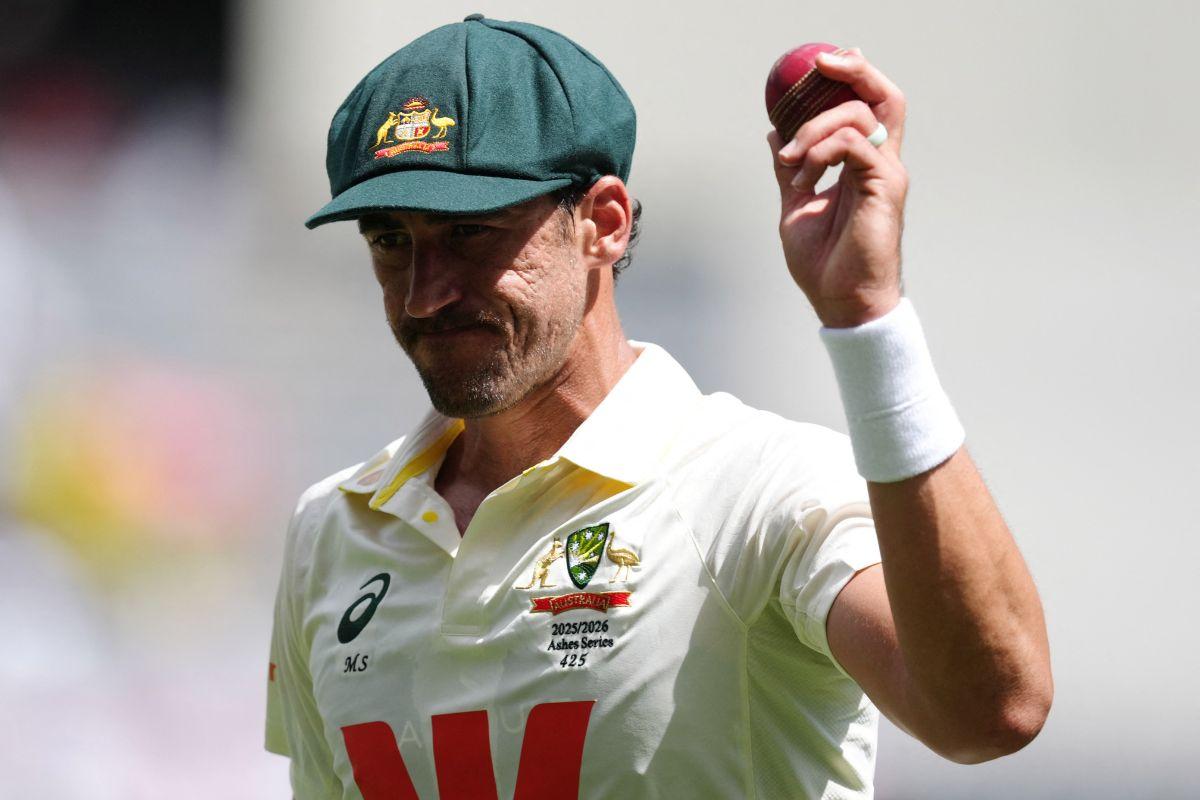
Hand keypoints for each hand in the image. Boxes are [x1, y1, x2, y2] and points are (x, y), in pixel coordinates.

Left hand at [768, 48, 908, 327]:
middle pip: (882, 96)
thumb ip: (791, 170)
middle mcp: (880, 164)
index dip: (853, 78)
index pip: (868, 107)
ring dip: (813, 129)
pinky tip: (803, 176)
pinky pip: (852, 145)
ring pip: (858, 116)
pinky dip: (820, 151)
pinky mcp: (884, 186)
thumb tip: (775, 135)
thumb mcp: (796, 207)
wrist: (840, 302)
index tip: (820, 64)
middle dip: (852, 71)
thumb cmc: (824, 263)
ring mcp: (885, 173)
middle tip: (818, 64)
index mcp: (863, 166)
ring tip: (791, 162)